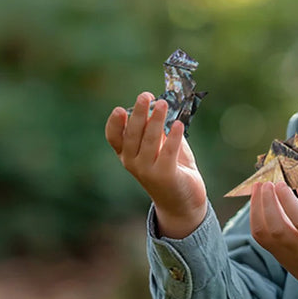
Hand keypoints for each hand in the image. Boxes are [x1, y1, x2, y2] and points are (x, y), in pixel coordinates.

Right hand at [105, 92, 206, 237]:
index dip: (115, 123)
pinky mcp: (165, 176)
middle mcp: (132, 163)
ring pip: (150, 141)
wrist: (183, 202)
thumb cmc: (172, 168)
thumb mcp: (162, 146)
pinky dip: (173, 137)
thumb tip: (159, 105)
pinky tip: (178, 124)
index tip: (120, 109)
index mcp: (127, 154)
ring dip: (156, 120)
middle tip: (145, 96)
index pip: (114, 138)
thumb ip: (159, 129)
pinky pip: (168, 152)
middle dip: (139, 114)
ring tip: (163, 104)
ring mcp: (147, 171)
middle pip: (132, 134)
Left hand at [250, 181, 297, 298]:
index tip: (282, 183)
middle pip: (277, 226)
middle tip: (267, 183)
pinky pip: (260, 237)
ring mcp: (286, 254)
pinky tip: (257, 203)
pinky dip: (255, 217)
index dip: (288, 201)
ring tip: (258, 187)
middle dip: (268, 202)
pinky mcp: (276, 256)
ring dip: (257, 208)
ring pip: (263, 233)